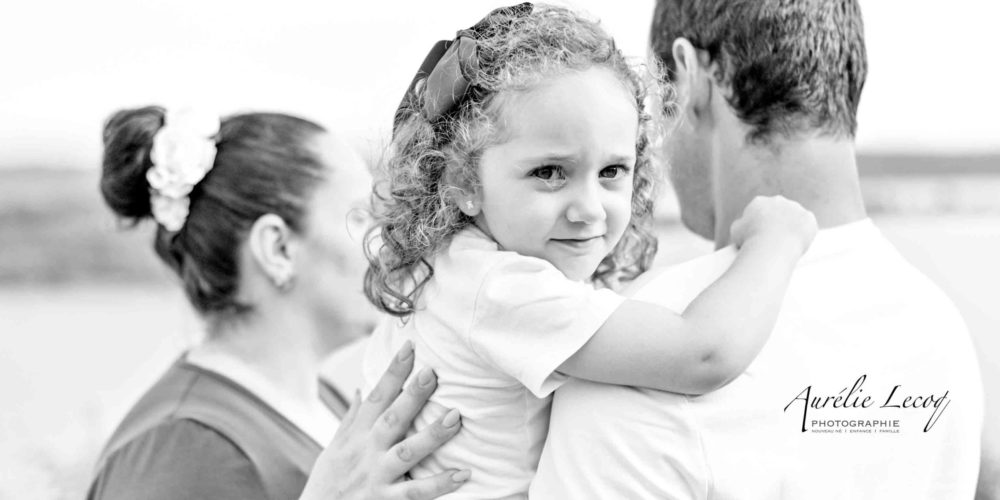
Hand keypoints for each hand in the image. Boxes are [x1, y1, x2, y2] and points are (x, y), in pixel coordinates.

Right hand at [299, 341, 468, 499]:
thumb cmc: (327, 485)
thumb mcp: (332, 449)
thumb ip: (350, 420)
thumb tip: (360, 389)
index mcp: (356, 436)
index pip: (376, 396)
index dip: (393, 371)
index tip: (410, 346)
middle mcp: (366, 452)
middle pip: (392, 419)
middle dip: (412, 396)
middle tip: (432, 373)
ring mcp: (376, 477)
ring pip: (407, 453)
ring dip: (432, 436)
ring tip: (455, 418)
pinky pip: (416, 492)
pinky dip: (440, 483)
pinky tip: (463, 473)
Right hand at [730, 195, 817, 254]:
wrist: (772, 245)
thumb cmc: (751, 241)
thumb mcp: (736, 232)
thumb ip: (741, 225)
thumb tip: (742, 226)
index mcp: (759, 202)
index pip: (760, 211)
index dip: (760, 224)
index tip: (760, 235)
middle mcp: (778, 200)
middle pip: (779, 212)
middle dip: (777, 223)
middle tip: (775, 240)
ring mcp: (795, 208)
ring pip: (795, 218)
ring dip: (792, 228)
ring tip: (786, 245)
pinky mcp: (808, 217)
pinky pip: (808, 226)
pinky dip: (804, 235)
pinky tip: (798, 245)